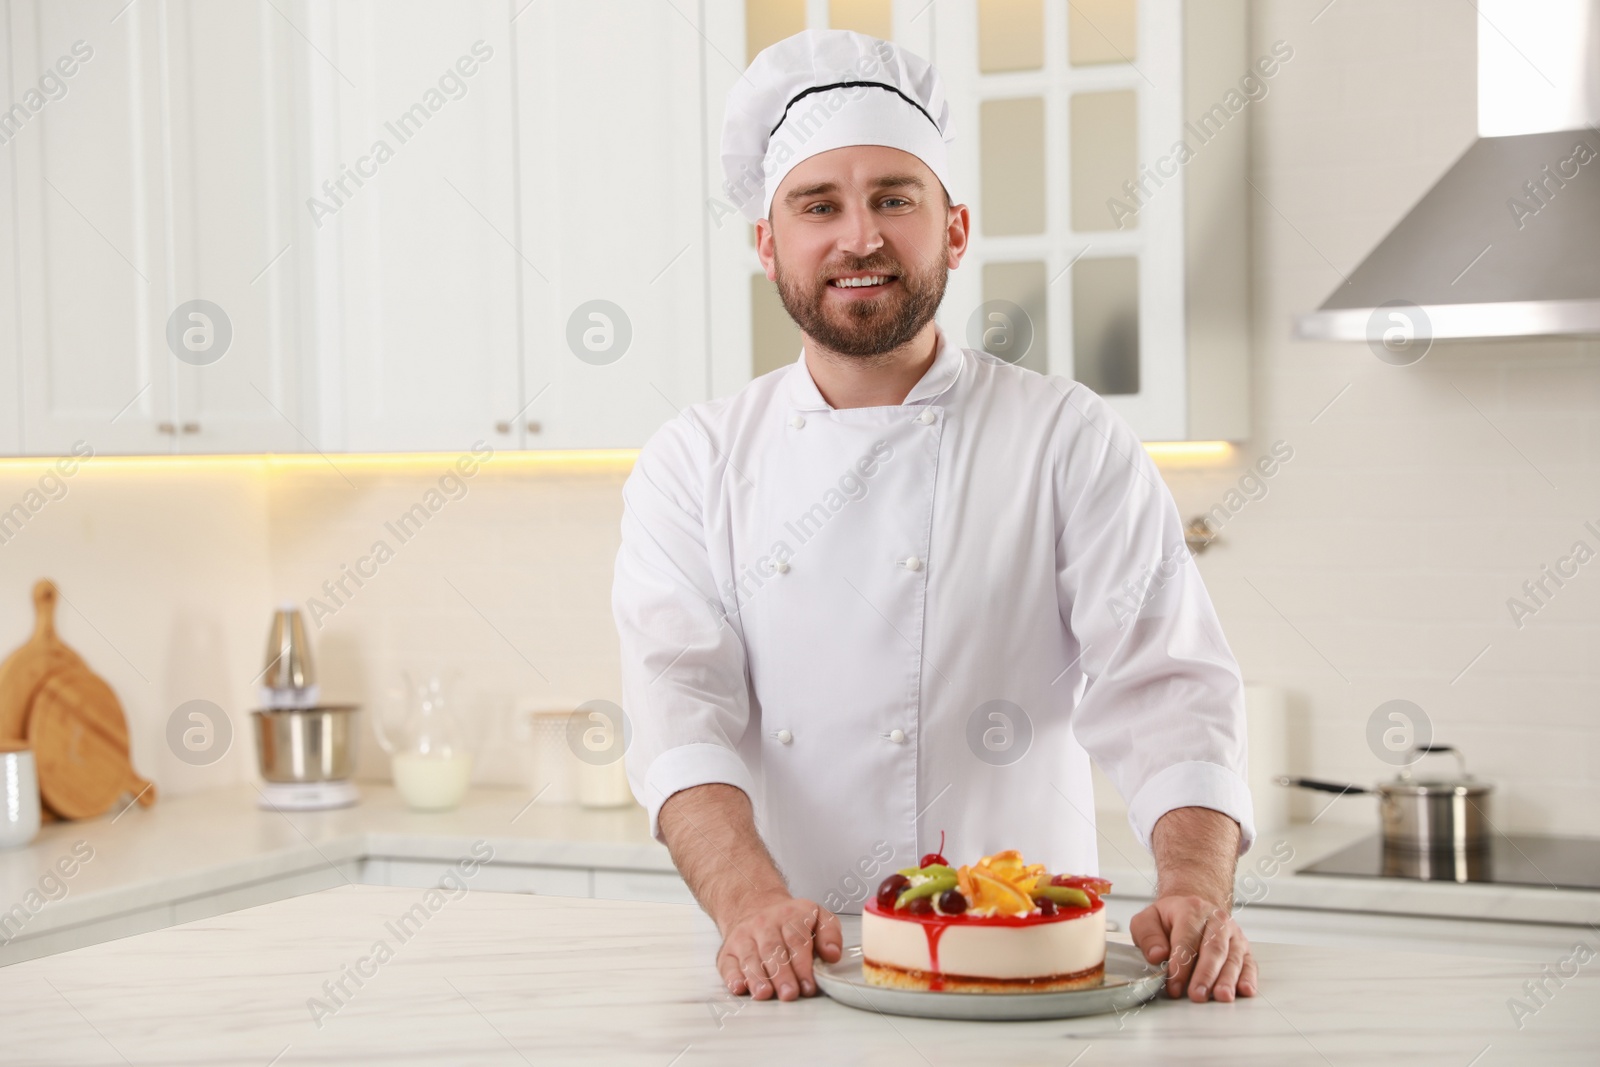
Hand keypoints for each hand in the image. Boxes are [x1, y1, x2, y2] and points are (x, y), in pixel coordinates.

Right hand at [716, 893, 841, 1000]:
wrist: (754, 905)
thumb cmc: (790, 920)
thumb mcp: (817, 917)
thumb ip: (830, 934)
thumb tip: (833, 955)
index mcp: (790, 916)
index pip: (797, 941)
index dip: (803, 965)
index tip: (808, 986)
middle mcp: (764, 924)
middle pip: (773, 950)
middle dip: (782, 975)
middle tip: (790, 994)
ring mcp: (744, 936)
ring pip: (750, 958)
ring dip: (757, 977)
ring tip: (765, 993)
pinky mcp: (728, 950)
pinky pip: (728, 963)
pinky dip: (732, 976)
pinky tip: (739, 987)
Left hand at [1129, 894, 1256, 1001]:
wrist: (1193, 907)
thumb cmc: (1169, 919)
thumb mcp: (1148, 920)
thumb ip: (1148, 936)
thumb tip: (1157, 956)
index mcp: (1191, 910)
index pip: (1186, 940)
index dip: (1180, 965)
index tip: (1174, 986)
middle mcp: (1216, 920)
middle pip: (1213, 949)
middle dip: (1205, 974)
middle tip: (1197, 995)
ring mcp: (1233, 934)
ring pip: (1233, 958)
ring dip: (1227, 979)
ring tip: (1221, 996)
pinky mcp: (1244, 948)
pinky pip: (1249, 963)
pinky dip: (1248, 978)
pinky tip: (1245, 990)